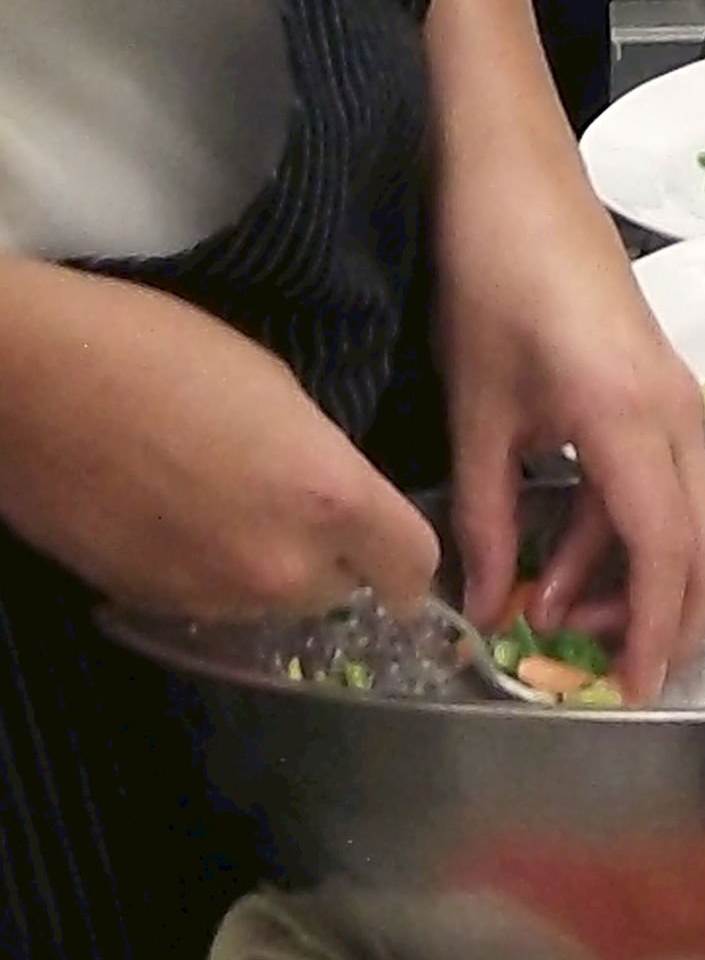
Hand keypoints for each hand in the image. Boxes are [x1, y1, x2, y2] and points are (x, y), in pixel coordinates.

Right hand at [0, 260, 437, 619]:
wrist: (34, 384)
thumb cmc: (161, 350)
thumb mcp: (274, 384)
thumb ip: (322, 460)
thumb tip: (333, 505)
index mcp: (326, 498)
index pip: (412, 566)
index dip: (407, 551)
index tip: (390, 532)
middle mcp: (279, 568)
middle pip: (342, 591)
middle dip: (334, 556)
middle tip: (293, 499)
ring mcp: (213, 599)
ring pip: (277, 606)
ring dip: (271, 568)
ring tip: (226, 502)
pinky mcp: (154, 609)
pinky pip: (214, 605)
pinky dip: (212, 575)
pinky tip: (177, 519)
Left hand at [442, 167, 704, 702]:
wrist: (514, 172)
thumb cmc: (490, 274)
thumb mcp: (476, 406)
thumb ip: (484, 515)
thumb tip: (484, 609)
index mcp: (628, 416)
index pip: (666, 551)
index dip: (654, 632)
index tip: (630, 695)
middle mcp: (675, 411)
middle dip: (663, 619)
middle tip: (601, 672)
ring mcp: (675, 394)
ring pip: (690, 515)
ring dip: (637, 574)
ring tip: (553, 611)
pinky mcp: (660, 382)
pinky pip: (667, 478)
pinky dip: (628, 528)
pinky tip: (561, 551)